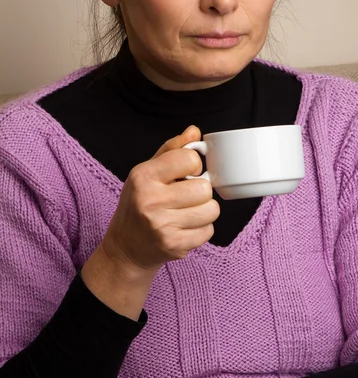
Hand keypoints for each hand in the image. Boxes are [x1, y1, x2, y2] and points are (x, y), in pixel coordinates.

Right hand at [102, 125, 219, 272]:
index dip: (193, 166)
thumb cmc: (139, 203)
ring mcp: (162, 225)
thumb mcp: (147, 171)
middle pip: (204, 188)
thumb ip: (172, 149)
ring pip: (211, 210)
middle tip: (185, 197)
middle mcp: (151, 200)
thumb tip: (194, 131)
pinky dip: (201, 229)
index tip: (185, 174)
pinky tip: (184, 227)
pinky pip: (208, 231)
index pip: (189, 159)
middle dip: (200, 191)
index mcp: (143, 176)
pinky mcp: (174, 245)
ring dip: (204, 210)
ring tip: (186, 212)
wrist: (125, 247)